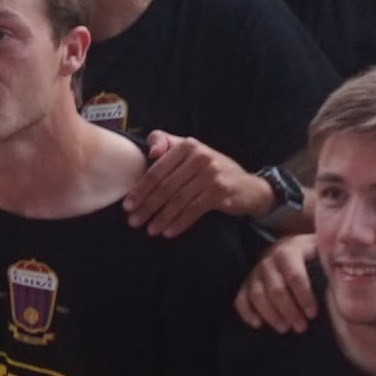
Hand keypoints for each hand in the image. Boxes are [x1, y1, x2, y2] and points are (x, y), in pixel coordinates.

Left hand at [125, 129, 268, 236]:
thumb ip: (168, 143)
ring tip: (149, 230)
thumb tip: (150, 150)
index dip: (140, 189)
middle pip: (166, 186)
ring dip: (161, 217)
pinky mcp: (220, 191)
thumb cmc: (212, 171)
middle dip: (147, 206)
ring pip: (178, 199)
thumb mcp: (191, 152)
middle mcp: (200, 156)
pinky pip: (194, 210)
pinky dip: (179, 223)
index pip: (157, 170)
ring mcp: (211, 173)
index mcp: (187, 145)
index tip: (127, 206)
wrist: (248, 186)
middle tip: (134, 221)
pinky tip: (168, 232)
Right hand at [230, 234, 321, 333]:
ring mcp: (255, 270)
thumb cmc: (315, 256)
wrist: (295, 247)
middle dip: (289, 311)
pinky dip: (247, 312)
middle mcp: (269, 258)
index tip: (313, 314)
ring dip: (271, 315)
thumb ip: (331, 266)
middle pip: (276, 288)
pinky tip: (258, 324)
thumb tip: (344, 282)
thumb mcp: (324, 254)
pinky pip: (240, 298)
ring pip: (257, 295)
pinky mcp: (246, 282)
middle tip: (301, 327)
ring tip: (285, 329)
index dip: (304, 297)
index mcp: (290, 249)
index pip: (295, 275)